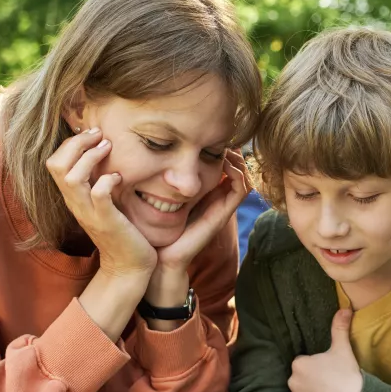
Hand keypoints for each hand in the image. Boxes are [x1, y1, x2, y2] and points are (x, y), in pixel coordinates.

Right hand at [45, 129, 155, 277]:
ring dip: (90, 157)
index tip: (92, 134)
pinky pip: (99, 195)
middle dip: (76, 143)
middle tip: (98, 135)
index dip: (69, 143)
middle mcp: (76, 204)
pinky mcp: (107, 222)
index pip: (54, 163)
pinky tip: (119, 177)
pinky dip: (107, 181)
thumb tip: (104, 151)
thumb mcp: (104, 202)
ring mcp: (90, 213)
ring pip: (71, 178)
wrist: (129, 266)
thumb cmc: (121, 231)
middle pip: (55, 165)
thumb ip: (98, 181)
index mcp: (73, 197)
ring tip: (108, 147)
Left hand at [154, 149, 249, 273]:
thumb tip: (147, 152)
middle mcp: (216, 198)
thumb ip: (156, 179)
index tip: (212, 134)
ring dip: (239, 160)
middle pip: (237, 168)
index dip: (222, 149)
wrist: (162, 256)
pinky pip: (241, 190)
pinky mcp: (223, 214)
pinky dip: (238, 175)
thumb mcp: (155, 195)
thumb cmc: (155, 228)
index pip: (223, 165)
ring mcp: (221, 206)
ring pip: (243, 177)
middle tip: (225, 137)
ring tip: (229, 147)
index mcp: (204, 192)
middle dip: (233, 151)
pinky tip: (226, 164)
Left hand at [289, 310, 362, 391]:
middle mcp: (292, 382)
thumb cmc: (347, 373)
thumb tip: (345, 308)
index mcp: (299, 364)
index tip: (328, 370)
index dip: (315, 366)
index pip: (303, 363)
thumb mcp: (342, 348)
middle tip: (328, 382)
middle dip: (310, 380)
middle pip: (300, 379)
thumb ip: (339, 327)